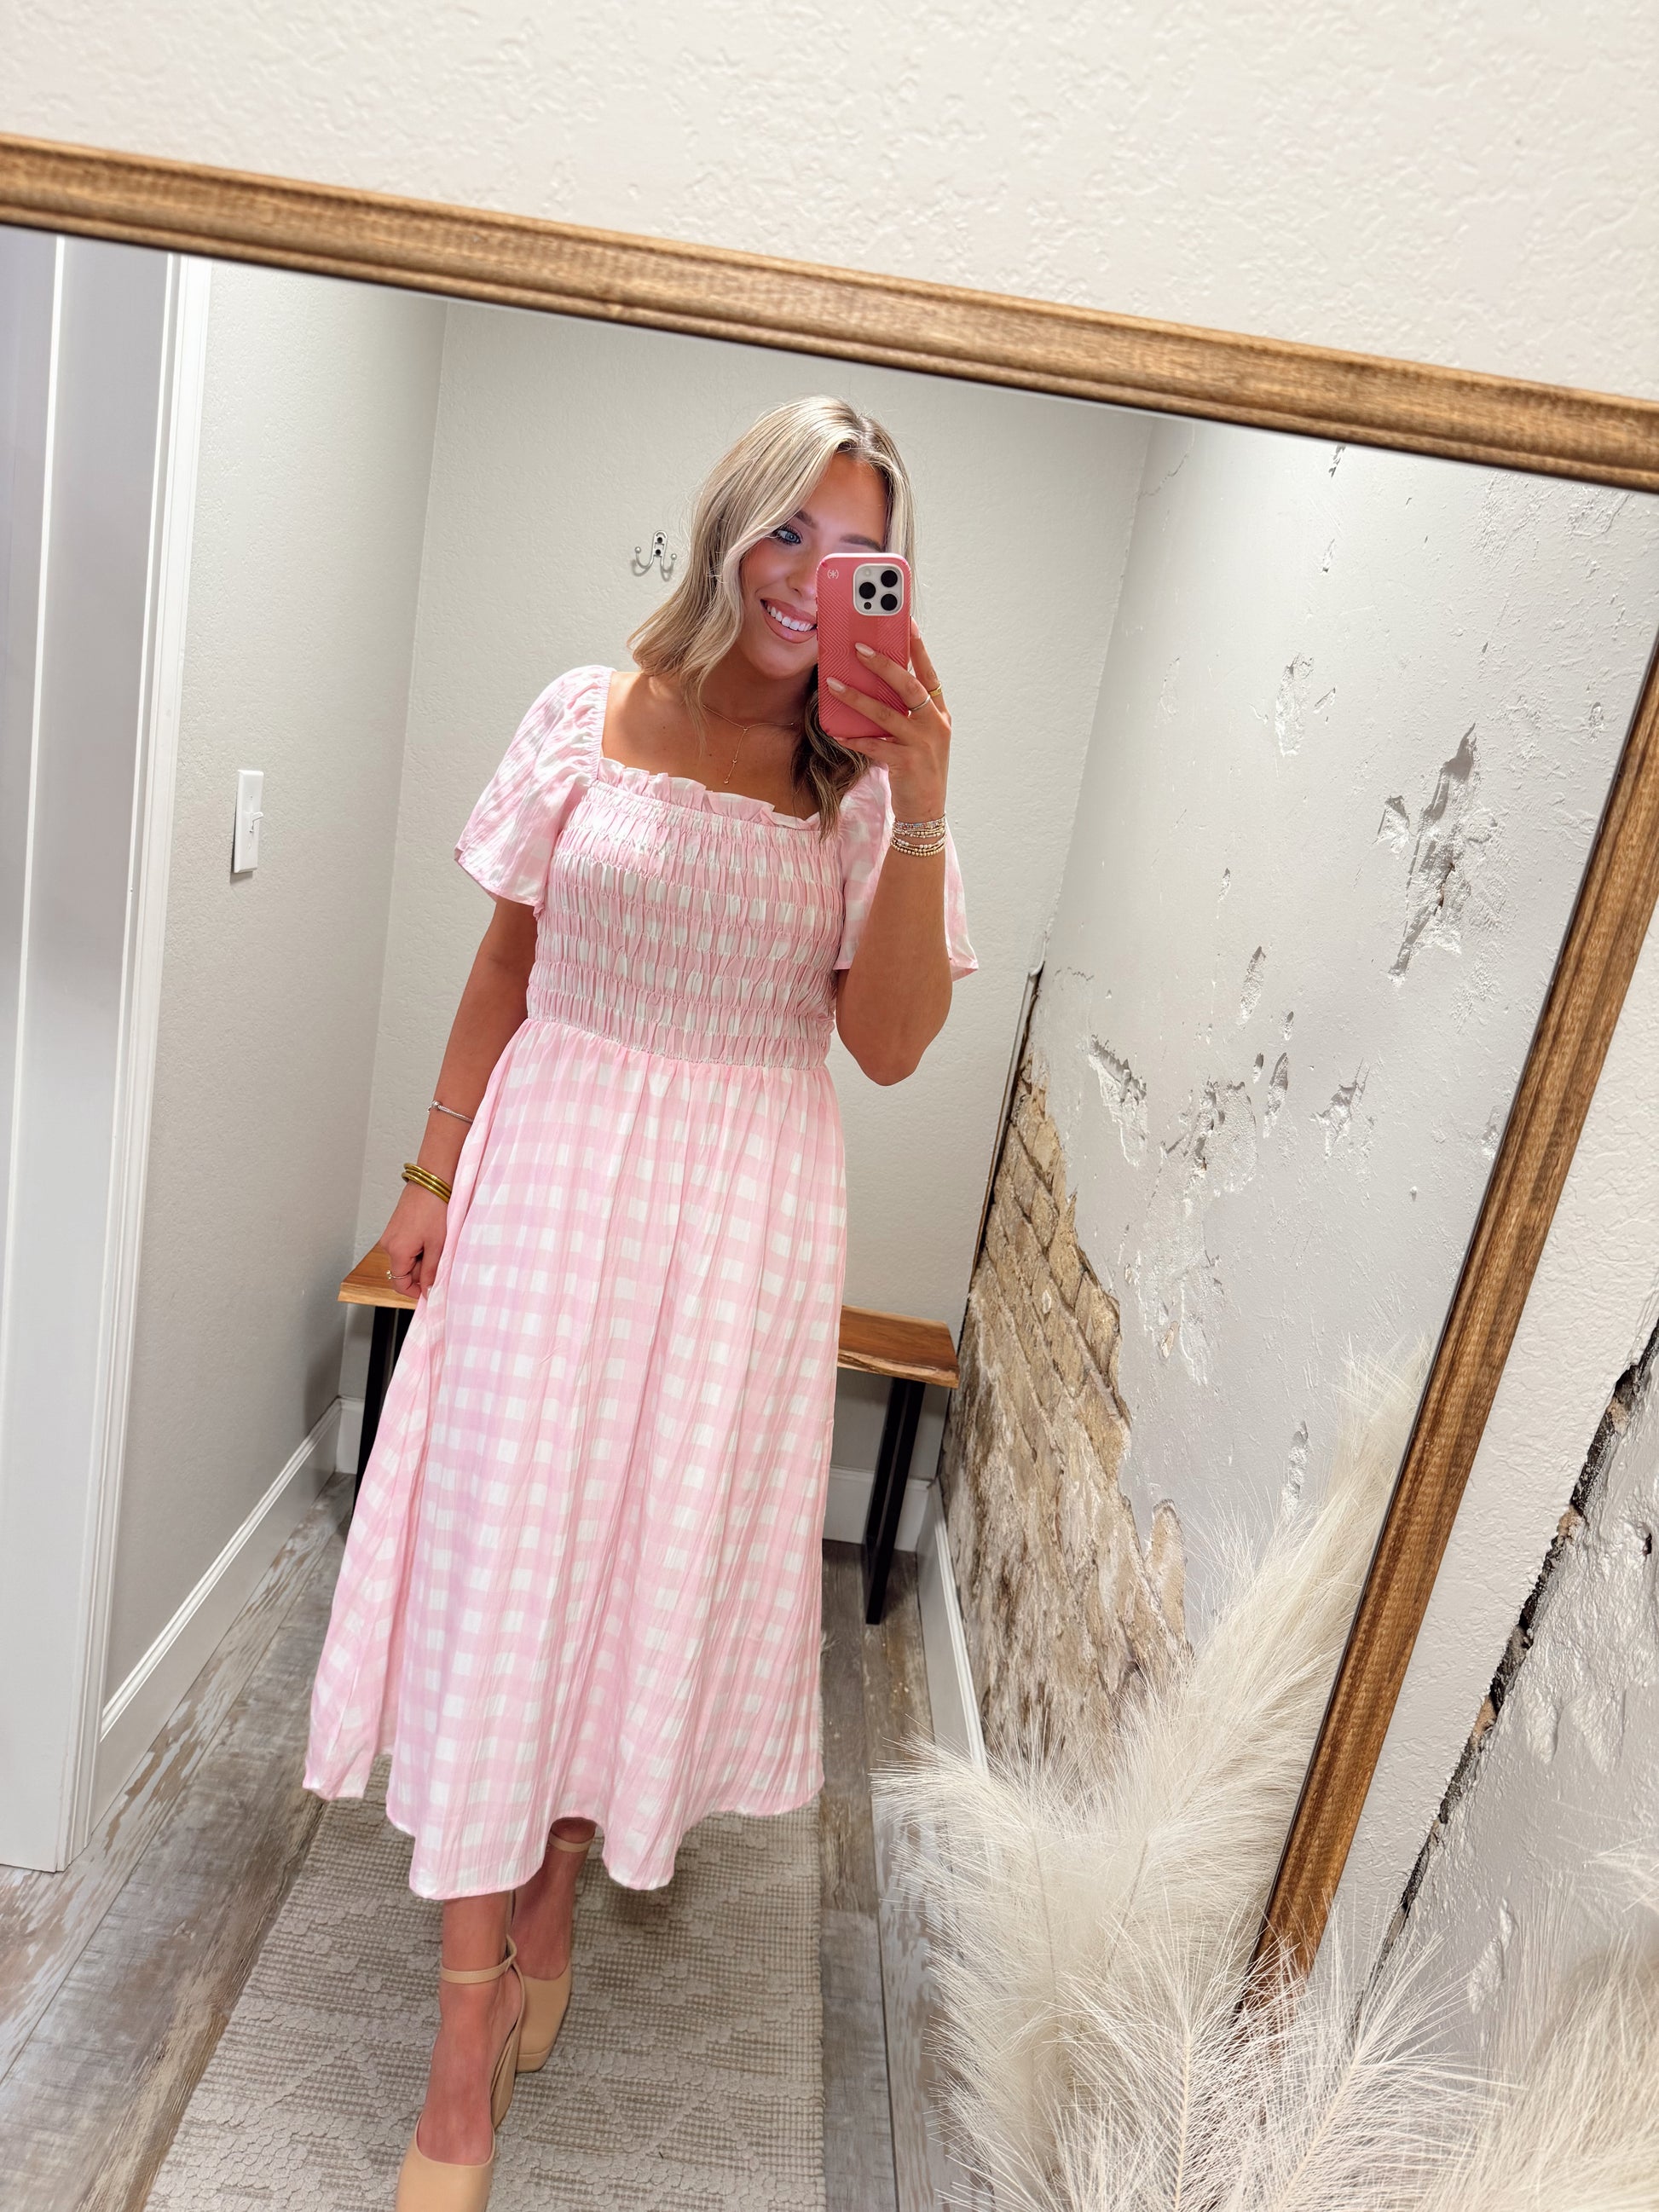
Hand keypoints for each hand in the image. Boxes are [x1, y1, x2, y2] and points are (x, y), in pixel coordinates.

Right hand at [383, 1181, 448, 1298]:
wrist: (431, 1182)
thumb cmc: (435, 1209)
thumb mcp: (438, 1244)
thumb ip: (432, 1270)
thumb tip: (428, 1288)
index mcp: (397, 1251)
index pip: (399, 1284)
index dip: (415, 1292)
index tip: (430, 1291)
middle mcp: (388, 1244)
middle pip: (402, 1272)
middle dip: (420, 1272)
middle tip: (439, 1261)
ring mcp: (390, 1235)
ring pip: (404, 1259)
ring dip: (420, 1259)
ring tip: (436, 1245)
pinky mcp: (394, 1228)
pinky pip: (404, 1247)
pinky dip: (417, 1248)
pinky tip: (430, 1237)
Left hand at [823, 621, 949, 821]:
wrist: (926, 811)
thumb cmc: (919, 769)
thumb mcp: (921, 737)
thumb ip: (906, 713)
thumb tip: (876, 686)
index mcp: (939, 714)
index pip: (929, 674)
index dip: (918, 648)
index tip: (905, 623)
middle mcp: (934, 725)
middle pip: (909, 686)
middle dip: (883, 665)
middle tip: (858, 648)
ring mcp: (922, 744)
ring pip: (887, 714)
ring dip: (857, 698)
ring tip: (833, 685)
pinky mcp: (906, 763)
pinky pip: (874, 746)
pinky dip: (854, 738)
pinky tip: (836, 732)